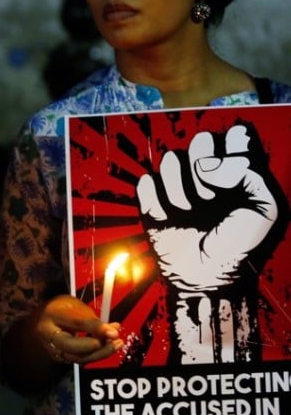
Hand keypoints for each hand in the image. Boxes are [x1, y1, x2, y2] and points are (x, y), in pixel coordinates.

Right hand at [37, 294, 120, 364]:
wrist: (43, 318)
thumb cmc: (61, 308)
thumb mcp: (75, 305)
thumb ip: (92, 319)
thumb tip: (113, 331)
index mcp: (52, 314)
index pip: (75, 322)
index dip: (95, 328)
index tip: (113, 332)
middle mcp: (48, 333)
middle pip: (70, 345)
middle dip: (93, 346)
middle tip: (112, 341)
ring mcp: (52, 348)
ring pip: (76, 357)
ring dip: (99, 353)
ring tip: (117, 344)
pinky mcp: (59, 357)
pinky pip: (79, 359)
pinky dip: (96, 355)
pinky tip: (108, 347)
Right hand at [136, 125, 280, 292]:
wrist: (207, 278)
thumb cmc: (240, 246)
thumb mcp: (267, 210)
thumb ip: (249, 175)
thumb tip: (207, 165)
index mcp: (237, 173)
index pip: (234, 136)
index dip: (232, 147)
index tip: (235, 167)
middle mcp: (207, 174)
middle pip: (200, 141)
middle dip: (205, 168)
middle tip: (211, 197)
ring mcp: (178, 187)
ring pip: (170, 160)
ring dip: (181, 190)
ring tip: (191, 212)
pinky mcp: (152, 202)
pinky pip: (146, 183)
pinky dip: (157, 200)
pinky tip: (169, 217)